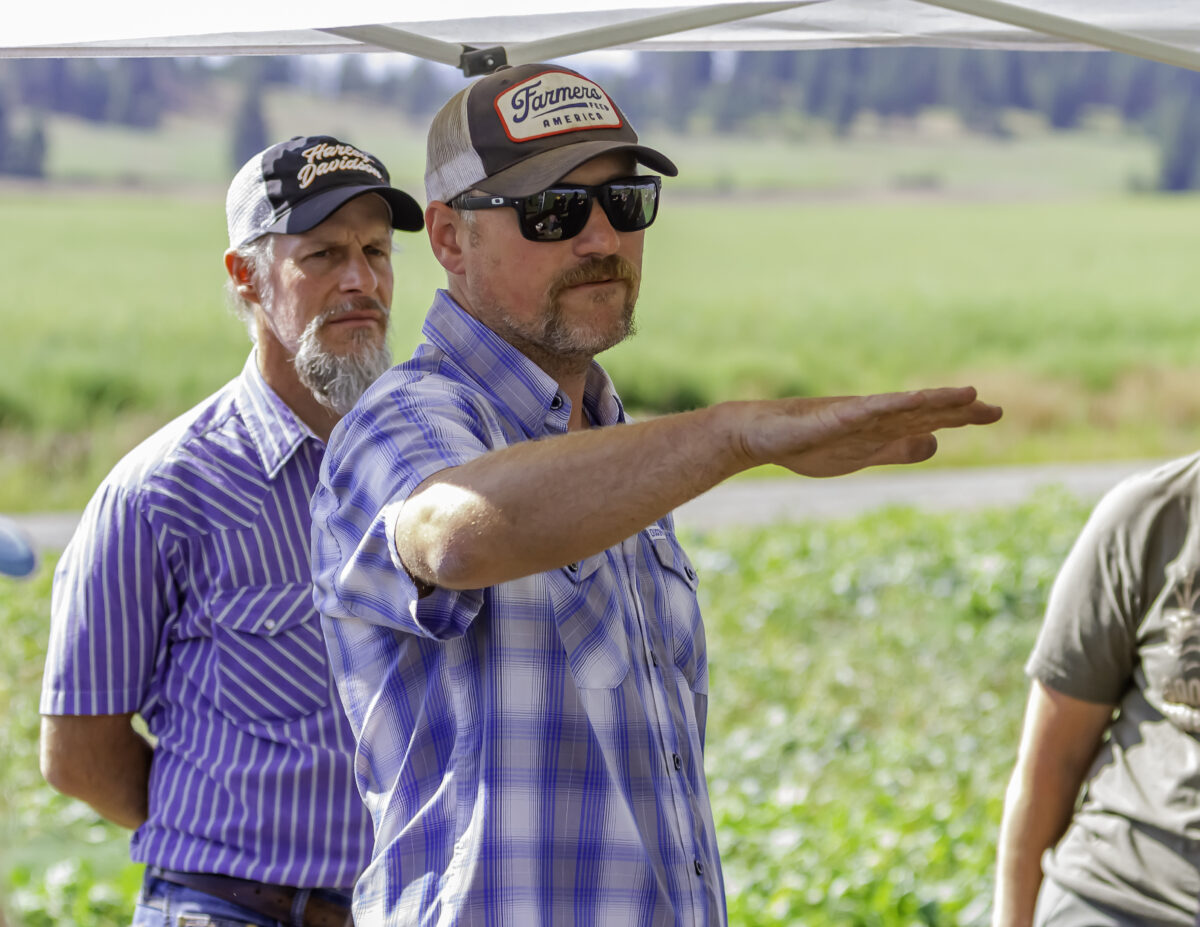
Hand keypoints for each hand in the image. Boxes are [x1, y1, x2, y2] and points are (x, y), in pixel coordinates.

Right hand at [733, 386, 1001, 477]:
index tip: (993, 412)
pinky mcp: (833, 415)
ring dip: (933, 401)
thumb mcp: (863, 456)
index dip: (961, 415)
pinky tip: (911, 401)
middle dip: (959, 409)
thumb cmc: (807, 444)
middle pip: (924, 409)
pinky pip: (866, 410)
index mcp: (882, 427)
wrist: (762, 435)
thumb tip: (933, 443)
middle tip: (995, 411)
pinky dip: (890, 405)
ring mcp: (854, 413)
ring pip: (901, 407)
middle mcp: (874, 415)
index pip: (929, 418)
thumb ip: (897, 450)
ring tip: (965, 396)